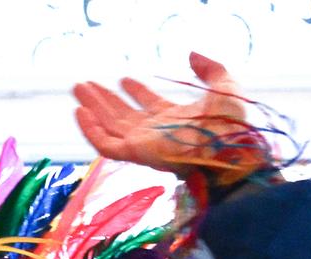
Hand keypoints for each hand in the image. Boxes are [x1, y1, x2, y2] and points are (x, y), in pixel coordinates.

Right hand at [71, 52, 257, 176]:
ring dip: (93, 107)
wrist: (231, 149)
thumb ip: (210, 69)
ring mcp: (145, 143)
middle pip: (123, 115)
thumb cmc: (233, 125)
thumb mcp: (225, 86)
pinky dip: (90, 130)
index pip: (149, 105)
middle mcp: (156, 132)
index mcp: (175, 119)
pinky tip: (80, 111)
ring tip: (78, 88)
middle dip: (104, 99)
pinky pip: (106, 144)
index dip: (136, 91)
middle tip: (86, 83)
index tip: (124, 79)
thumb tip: (192, 54)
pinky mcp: (137, 153)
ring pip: (110, 126)